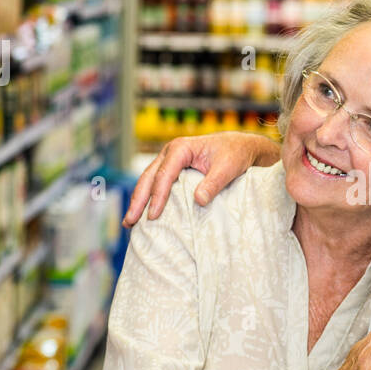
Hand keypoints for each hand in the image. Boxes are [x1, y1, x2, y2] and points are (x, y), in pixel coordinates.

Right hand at [123, 132, 280, 226]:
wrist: (241, 147)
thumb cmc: (235, 154)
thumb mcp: (228, 167)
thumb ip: (214, 183)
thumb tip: (198, 200)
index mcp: (181, 148)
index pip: (164, 174)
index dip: (158, 196)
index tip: (154, 216)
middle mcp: (170, 152)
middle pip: (148, 178)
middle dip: (138, 200)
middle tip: (129, 222)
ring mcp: (169, 161)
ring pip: (148, 181)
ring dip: (138, 201)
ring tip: (128, 223)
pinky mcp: (173, 170)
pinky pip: (156, 184)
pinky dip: (148, 198)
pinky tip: (143, 214)